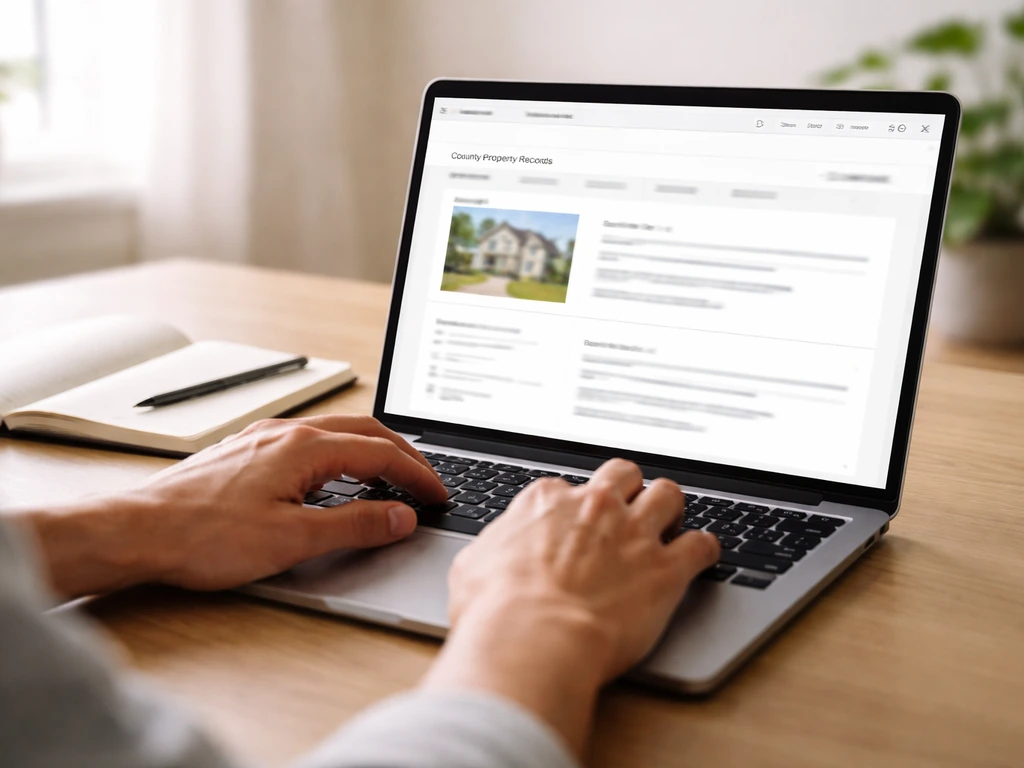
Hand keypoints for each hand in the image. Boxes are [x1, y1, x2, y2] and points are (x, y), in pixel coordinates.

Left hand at [17, 415, 446, 596]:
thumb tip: (401, 517)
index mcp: (305, 447)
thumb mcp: (293, 539)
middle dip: (403, 455)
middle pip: (364, 432)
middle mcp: (287, 432)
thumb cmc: (204, 536)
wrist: (138, 531)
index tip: (439, 496)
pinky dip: (340, 454)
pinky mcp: (246, 451)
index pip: (381, 454)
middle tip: (426, 482)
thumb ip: (355, 526)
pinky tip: (334, 477)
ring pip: (336, 432)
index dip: (418, 476)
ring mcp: (264, 438)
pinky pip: (309, 442)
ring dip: (371, 450)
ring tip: (391, 476)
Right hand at [423, 459, 718, 754]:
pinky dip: (703, 550)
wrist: (533, 638)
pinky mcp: (666, 569)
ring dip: (669, 507)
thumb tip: (491, 555)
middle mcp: (594, 507)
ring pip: (668, 494)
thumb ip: (494, 548)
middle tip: (626, 510)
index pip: (565, 488)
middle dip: (628, 488)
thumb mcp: (472, 567)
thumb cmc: (496, 610)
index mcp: (546, 502)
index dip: (571, 509)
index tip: (573, 526)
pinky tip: (700, 556)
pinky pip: (702, 544)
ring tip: (669, 523)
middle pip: (624, 474)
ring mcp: (634, 534)